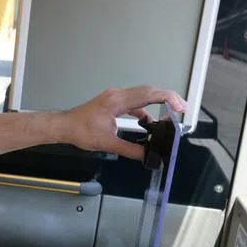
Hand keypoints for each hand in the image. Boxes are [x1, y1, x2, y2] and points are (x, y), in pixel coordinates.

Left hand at [61, 86, 186, 160]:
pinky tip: (148, 122)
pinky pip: (134, 101)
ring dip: (157, 103)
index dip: (168, 99)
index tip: (180, 107)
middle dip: (168, 98)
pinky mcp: (113, 101)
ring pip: (142, 95)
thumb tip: (147, 155)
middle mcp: (118, 94)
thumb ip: (129, 149)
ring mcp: (115, 96)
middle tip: (182, 110)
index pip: (148, 94)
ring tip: (170, 115)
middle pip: (149, 90)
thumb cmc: (80, 131)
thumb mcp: (107, 143)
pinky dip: (144, 109)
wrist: (64, 126)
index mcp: (117, 101)